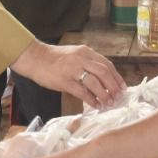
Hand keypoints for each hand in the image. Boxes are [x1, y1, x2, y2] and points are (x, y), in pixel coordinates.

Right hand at [9, 40, 124, 111]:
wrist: (34, 57)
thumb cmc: (54, 59)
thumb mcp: (75, 55)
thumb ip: (88, 63)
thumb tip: (103, 79)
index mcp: (86, 52)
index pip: (107, 64)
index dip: (117, 77)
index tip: (122, 87)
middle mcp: (81, 59)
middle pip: (104, 73)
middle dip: (113, 87)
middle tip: (118, 97)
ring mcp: (72, 69)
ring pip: (95, 82)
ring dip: (104, 94)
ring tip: (108, 103)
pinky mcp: (64, 80)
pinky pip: (82, 91)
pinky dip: (91, 99)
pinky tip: (95, 105)